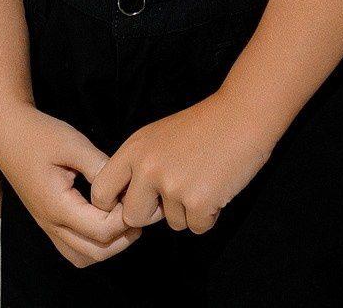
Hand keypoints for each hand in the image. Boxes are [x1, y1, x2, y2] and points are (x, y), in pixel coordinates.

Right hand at [0, 104, 138, 266]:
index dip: (124, 218)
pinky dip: (93, 245)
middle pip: (96, 252)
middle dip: (122, 237)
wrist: (8, 134)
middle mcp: (51, 223)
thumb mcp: (73, 144)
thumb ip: (100, 167)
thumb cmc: (39, 135)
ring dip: (108, 246)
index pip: (102, 230)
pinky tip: (103, 220)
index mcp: (57, 206)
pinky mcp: (47, 223)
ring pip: (84, 257)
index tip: (133, 195)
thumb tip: (124, 187)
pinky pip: (73, 249)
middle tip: (135, 211)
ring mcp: (47, 226)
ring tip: (121, 219)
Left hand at [90, 91, 273, 234]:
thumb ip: (139, 165)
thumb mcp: (157, 137)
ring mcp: (172, 186)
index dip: (113, 205)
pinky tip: (217, 188)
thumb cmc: (203, 125)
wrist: (241, 116)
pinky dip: (208, 215)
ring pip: (172, 223)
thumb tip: (128, 201)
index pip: (101, 192)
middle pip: (133, 217)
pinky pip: (197, 227)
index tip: (130, 204)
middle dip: (153, 214)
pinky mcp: (198, 202)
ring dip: (188, 211)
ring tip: (203, 180)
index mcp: (133, 150)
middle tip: (175, 194)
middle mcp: (147, 169)